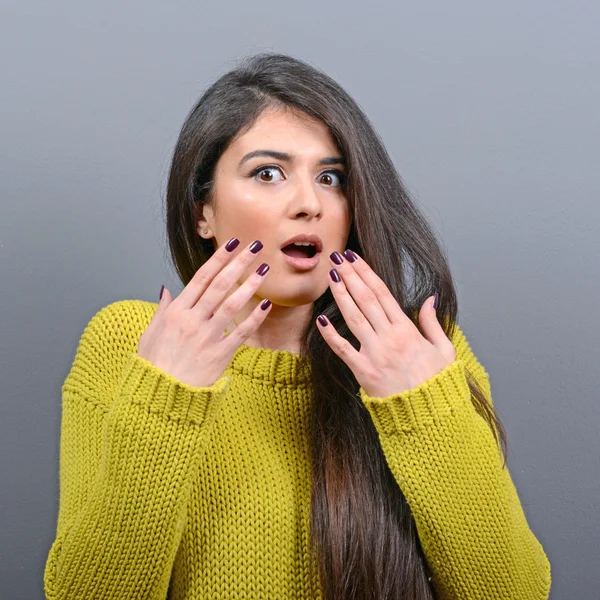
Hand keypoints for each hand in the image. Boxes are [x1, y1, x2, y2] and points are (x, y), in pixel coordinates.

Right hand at [137, 238, 271, 387]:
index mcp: (176, 311)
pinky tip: (266, 306)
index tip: (233, 243)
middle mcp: (193, 320)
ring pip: (233, 304)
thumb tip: (166, 289)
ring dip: (251, 285)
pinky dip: (254, 319)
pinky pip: (241, 333)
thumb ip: (162, 309)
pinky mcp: (220, 354)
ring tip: (265, 269)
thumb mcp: (150, 333)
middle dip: (239, 263)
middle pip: (220, 285)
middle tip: (256, 246)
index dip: (219, 258)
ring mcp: (207, 337)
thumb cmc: (153, 364)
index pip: (201, 277)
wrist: (160, 394)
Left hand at [316, 250, 455, 397]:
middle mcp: (389, 337)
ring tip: (330, 276)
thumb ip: (433, 322)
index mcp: (407, 329)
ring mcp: (374, 353)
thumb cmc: (437, 382)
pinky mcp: (363, 371)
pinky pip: (343, 349)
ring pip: (353, 317)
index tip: (354, 258)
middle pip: (365, 299)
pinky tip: (320, 319)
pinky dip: (330, 335)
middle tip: (336, 257)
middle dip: (350, 275)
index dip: (366, 273)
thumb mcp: (444, 349)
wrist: (429, 415)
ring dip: (340, 295)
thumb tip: (429, 299)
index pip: (382, 293)